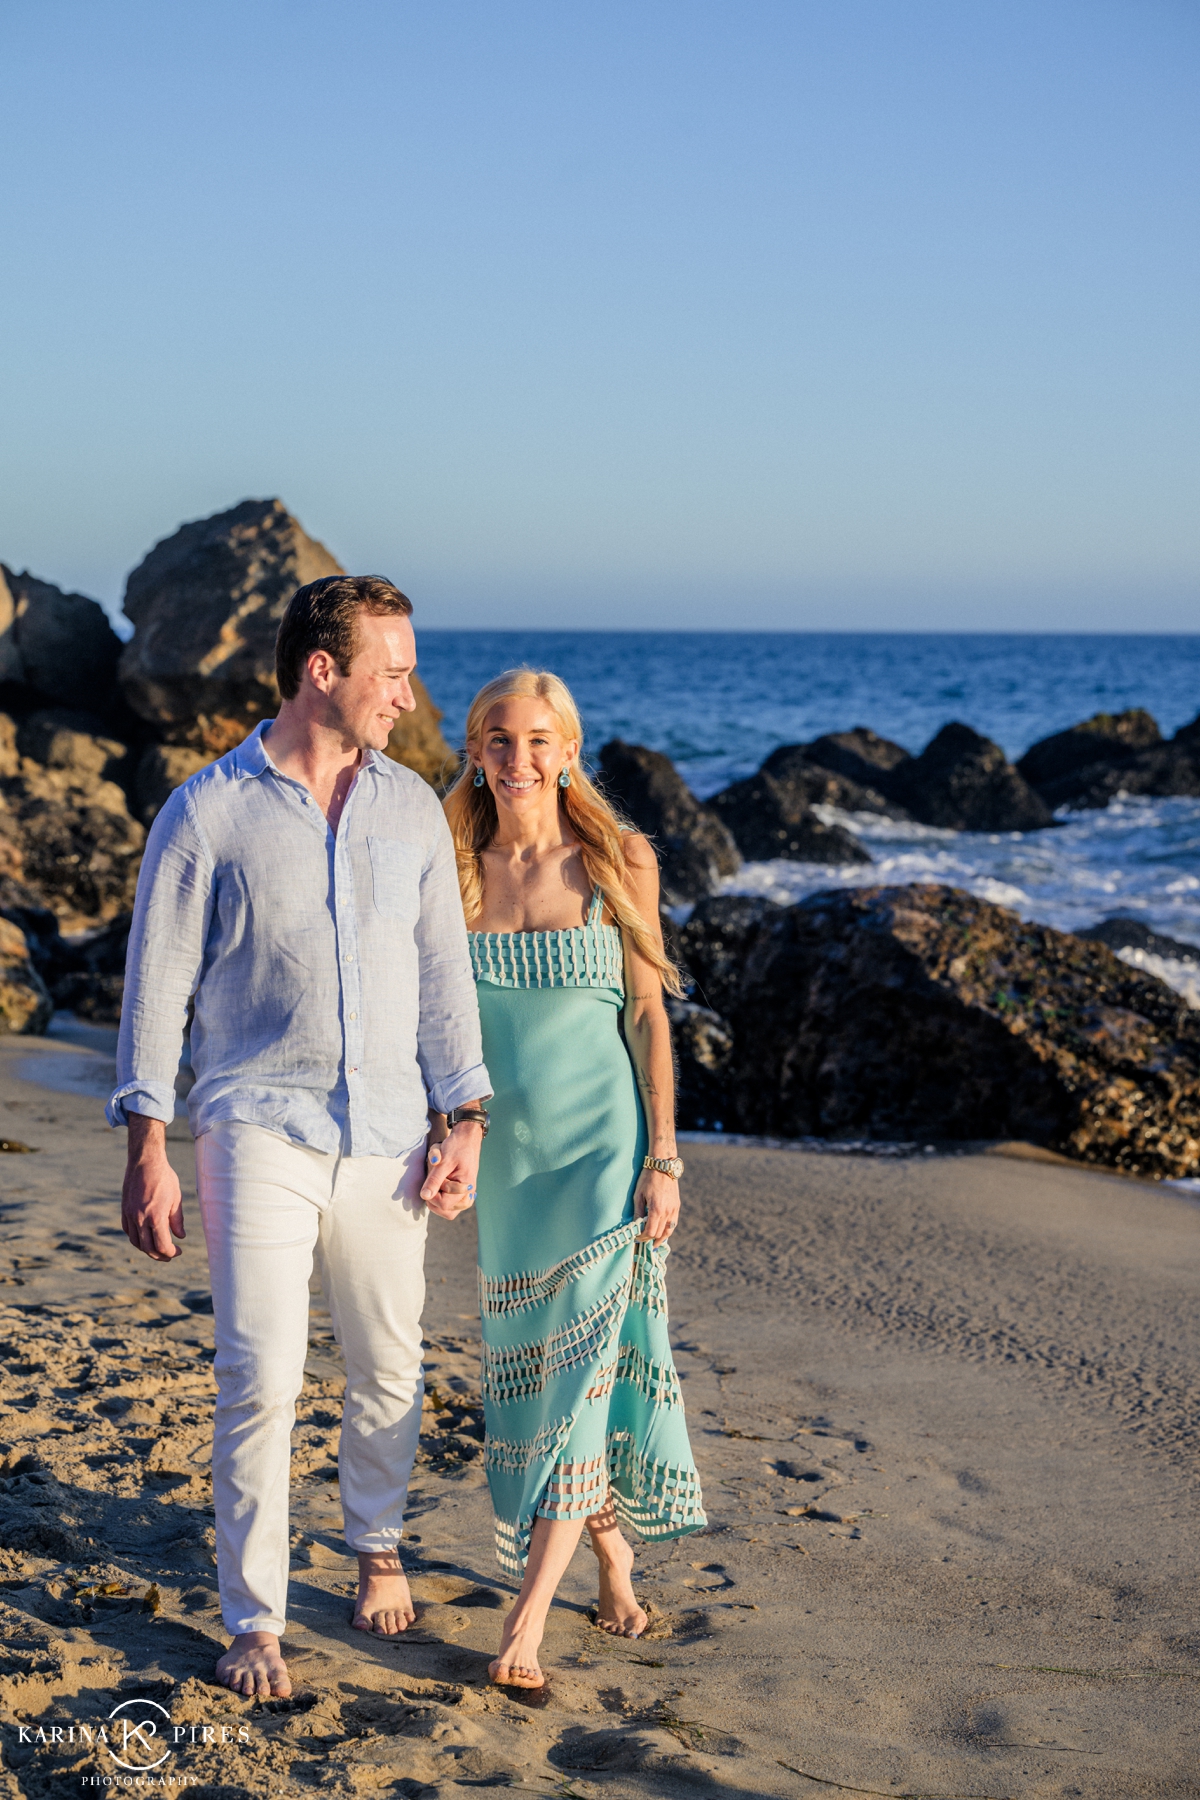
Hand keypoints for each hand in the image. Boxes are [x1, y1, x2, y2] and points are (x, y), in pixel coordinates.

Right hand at [122, 1114, 185, 1260]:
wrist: (145, 1162)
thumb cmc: (164, 1178)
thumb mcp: (176, 1199)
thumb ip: (177, 1220)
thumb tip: (180, 1236)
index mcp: (156, 1217)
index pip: (162, 1245)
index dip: (171, 1253)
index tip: (179, 1251)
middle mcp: (140, 1219)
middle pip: (148, 1248)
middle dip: (160, 1256)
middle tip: (170, 1256)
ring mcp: (130, 1215)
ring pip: (136, 1242)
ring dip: (147, 1249)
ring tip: (158, 1248)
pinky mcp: (124, 1210)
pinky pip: (128, 1231)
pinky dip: (137, 1238)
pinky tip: (145, 1237)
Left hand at [421, 1121, 481, 1220]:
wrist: (467, 1138)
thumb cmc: (456, 1147)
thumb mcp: (443, 1161)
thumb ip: (434, 1180)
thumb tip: (424, 1196)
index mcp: (466, 1186)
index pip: (444, 1204)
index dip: (432, 1197)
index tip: (429, 1184)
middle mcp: (469, 1193)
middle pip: (448, 1212)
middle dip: (436, 1201)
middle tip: (432, 1187)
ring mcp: (467, 1194)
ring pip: (451, 1211)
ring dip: (440, 1201)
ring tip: (437, 1187)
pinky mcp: (464, 1192)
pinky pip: (453, 1205)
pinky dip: (444, 1199)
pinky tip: (440, 1188)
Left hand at [633, 1168, 679, 1246]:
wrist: (663, 1166)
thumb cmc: (647, 1179)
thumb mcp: (638, 1195)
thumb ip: (637, 1212)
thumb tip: (635, 1226)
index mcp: (656, 1210)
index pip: (650, 1232)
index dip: (642, 1237)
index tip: (636, 1237)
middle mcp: (667, 1212)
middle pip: (658, 1233)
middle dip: (649, 1238)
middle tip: (641, 1239)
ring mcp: (674, 1210)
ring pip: (668, 1231)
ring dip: (660, 1238)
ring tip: (654, 1244)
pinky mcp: (677, 1206)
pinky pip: (673, 1223)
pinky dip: (667, 1230)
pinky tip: (662, 1233)